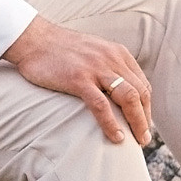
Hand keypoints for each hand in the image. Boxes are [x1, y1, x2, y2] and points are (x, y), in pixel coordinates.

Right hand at [1, 15, 152, 144]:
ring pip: (128, 98)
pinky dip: (111, 123)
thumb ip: (107, 65)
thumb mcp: (92, 51)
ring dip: (137, 123)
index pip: (142, 84)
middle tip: (144, 138)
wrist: (33, 39)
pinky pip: (101, 105)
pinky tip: (116, 137)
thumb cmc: (59, 49)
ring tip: (137, 141)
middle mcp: (111, 59)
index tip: (143, 124)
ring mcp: (96, 68)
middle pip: (140, 93)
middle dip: (145, 119)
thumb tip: (115, 88)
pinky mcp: (78, 79)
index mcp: (117, 53)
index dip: (147, 107)